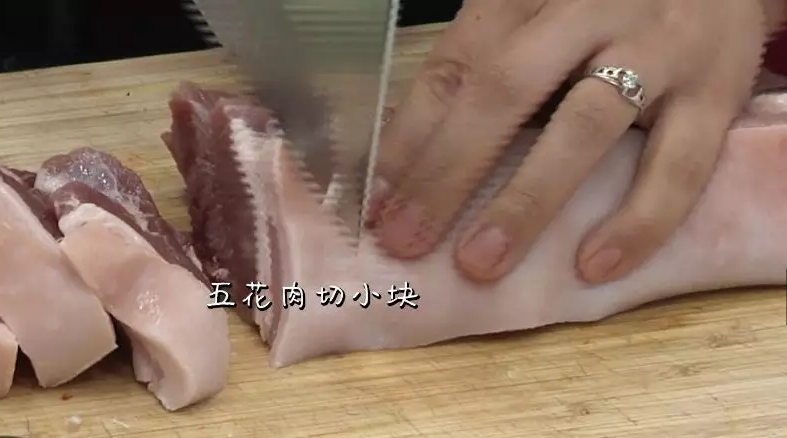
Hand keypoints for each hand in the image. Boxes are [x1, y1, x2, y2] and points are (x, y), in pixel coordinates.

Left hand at [369, 0, 784, 283]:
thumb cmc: (602, 8)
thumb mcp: (532, 20)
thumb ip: (477, 72)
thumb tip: (405, 163)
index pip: (453, 69)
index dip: (408, 141)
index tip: (376, 204)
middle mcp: (586, 14)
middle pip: (503, 94)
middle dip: (447, 175)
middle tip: (406, 242)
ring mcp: (654, 51)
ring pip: (582, 128)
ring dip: (525, 203)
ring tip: (480, 263)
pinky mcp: (715, 92)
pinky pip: (677, 165)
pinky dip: (636, 222)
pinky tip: (592, 266)